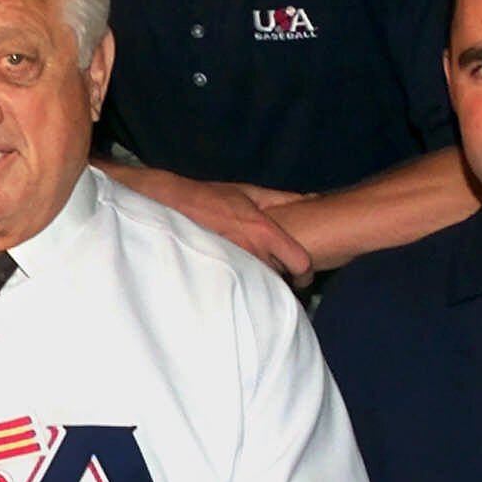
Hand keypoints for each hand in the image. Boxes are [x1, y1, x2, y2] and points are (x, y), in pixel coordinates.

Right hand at [125, 169, 314, 283]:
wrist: (168, 206)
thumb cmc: (209, 197)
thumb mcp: (248, 192)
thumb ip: (282, 199)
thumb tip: (312, 199)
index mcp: (264, 231)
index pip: (301, 263)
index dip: (304, 273)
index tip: (300, 276)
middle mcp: (251, 252)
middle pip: (280, 278)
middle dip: (278, 275)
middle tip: (271, 270)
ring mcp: (233, 267)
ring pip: (259, 285)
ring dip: (258, 281)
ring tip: (250, 274)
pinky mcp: (216, 278)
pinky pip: (238, 288)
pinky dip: (240, 285)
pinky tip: (233, 278)